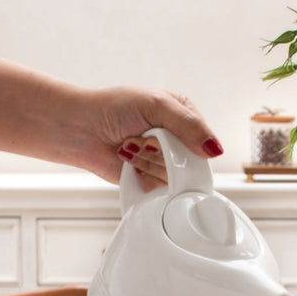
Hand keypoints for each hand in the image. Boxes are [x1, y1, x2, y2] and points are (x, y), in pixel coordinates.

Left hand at [0, 52, 222, 187]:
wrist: (82, 128)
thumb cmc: (113, 108)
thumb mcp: (157, 105)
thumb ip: (189, 125)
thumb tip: (214, 150)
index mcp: (183, 115)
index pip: (204, 139)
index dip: (190, 144)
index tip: (169, 137)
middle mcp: (175, 140)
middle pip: (191, 162)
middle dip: (165, 154)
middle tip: (144, 141)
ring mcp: (162, 161)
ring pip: (174, 177)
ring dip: (150, 163)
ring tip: (132, 149)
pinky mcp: (148, 180)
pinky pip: (159, 190)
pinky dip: (144, 178)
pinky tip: (131, 165)